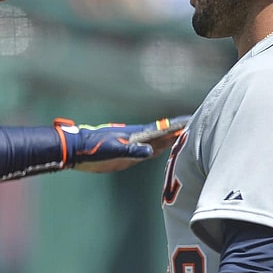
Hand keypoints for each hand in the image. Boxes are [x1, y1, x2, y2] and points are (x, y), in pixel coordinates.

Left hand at [55, 115, 189, 172]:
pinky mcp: (126, 154)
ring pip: (156, 141)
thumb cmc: (92, 148)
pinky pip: (147, 150)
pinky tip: (164, 149)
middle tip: (196, 126)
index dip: (176, 125)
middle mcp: (136, 138)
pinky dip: (159, 148)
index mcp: (135, 134)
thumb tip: (151, 151)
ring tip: (186, 136)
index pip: (161, 128)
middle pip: (162, 134)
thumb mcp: (111, 150)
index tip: (192, 119)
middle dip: (178, 130)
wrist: (75, 150)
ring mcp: (132, 145)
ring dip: (171, 139)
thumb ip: (131, 151)